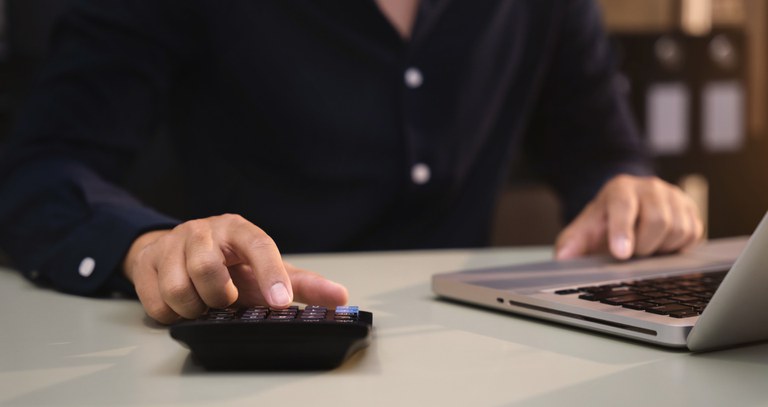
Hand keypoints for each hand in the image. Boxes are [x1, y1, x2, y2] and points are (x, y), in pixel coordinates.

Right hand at [123, 214, 348, 323]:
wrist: (177, 253)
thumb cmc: (230, 264)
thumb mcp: (264, 271)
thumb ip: (301, 285)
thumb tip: (341, 297)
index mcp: (238, 229)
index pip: (258, 245)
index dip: (271, 273)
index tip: (281, 303)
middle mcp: (203, 230)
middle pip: (207, 268)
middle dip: (218, 296)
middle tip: (225, 300)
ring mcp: (171, 244)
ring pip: (177, 288)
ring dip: (194, 307)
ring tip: (203, 303)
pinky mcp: (145, 263)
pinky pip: (156, 303)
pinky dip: (172, 313)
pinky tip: (181, 304)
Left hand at [555, 175, 702, 260]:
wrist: (626, 208)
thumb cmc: (605, 221)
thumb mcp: (584, 230)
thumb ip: (572, 242)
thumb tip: (563, 257)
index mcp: (620, 188)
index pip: (623, 206)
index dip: (623, 231)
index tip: (621, 254)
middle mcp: (650, 187)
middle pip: (658, 220)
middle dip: (644, 245)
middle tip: (633, 252)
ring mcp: (674, 196)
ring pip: (678, 228)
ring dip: (661, 247)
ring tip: (645, 245)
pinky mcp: (691, 209)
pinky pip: (693, 234)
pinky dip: (678, 246)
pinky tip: (662, 244)